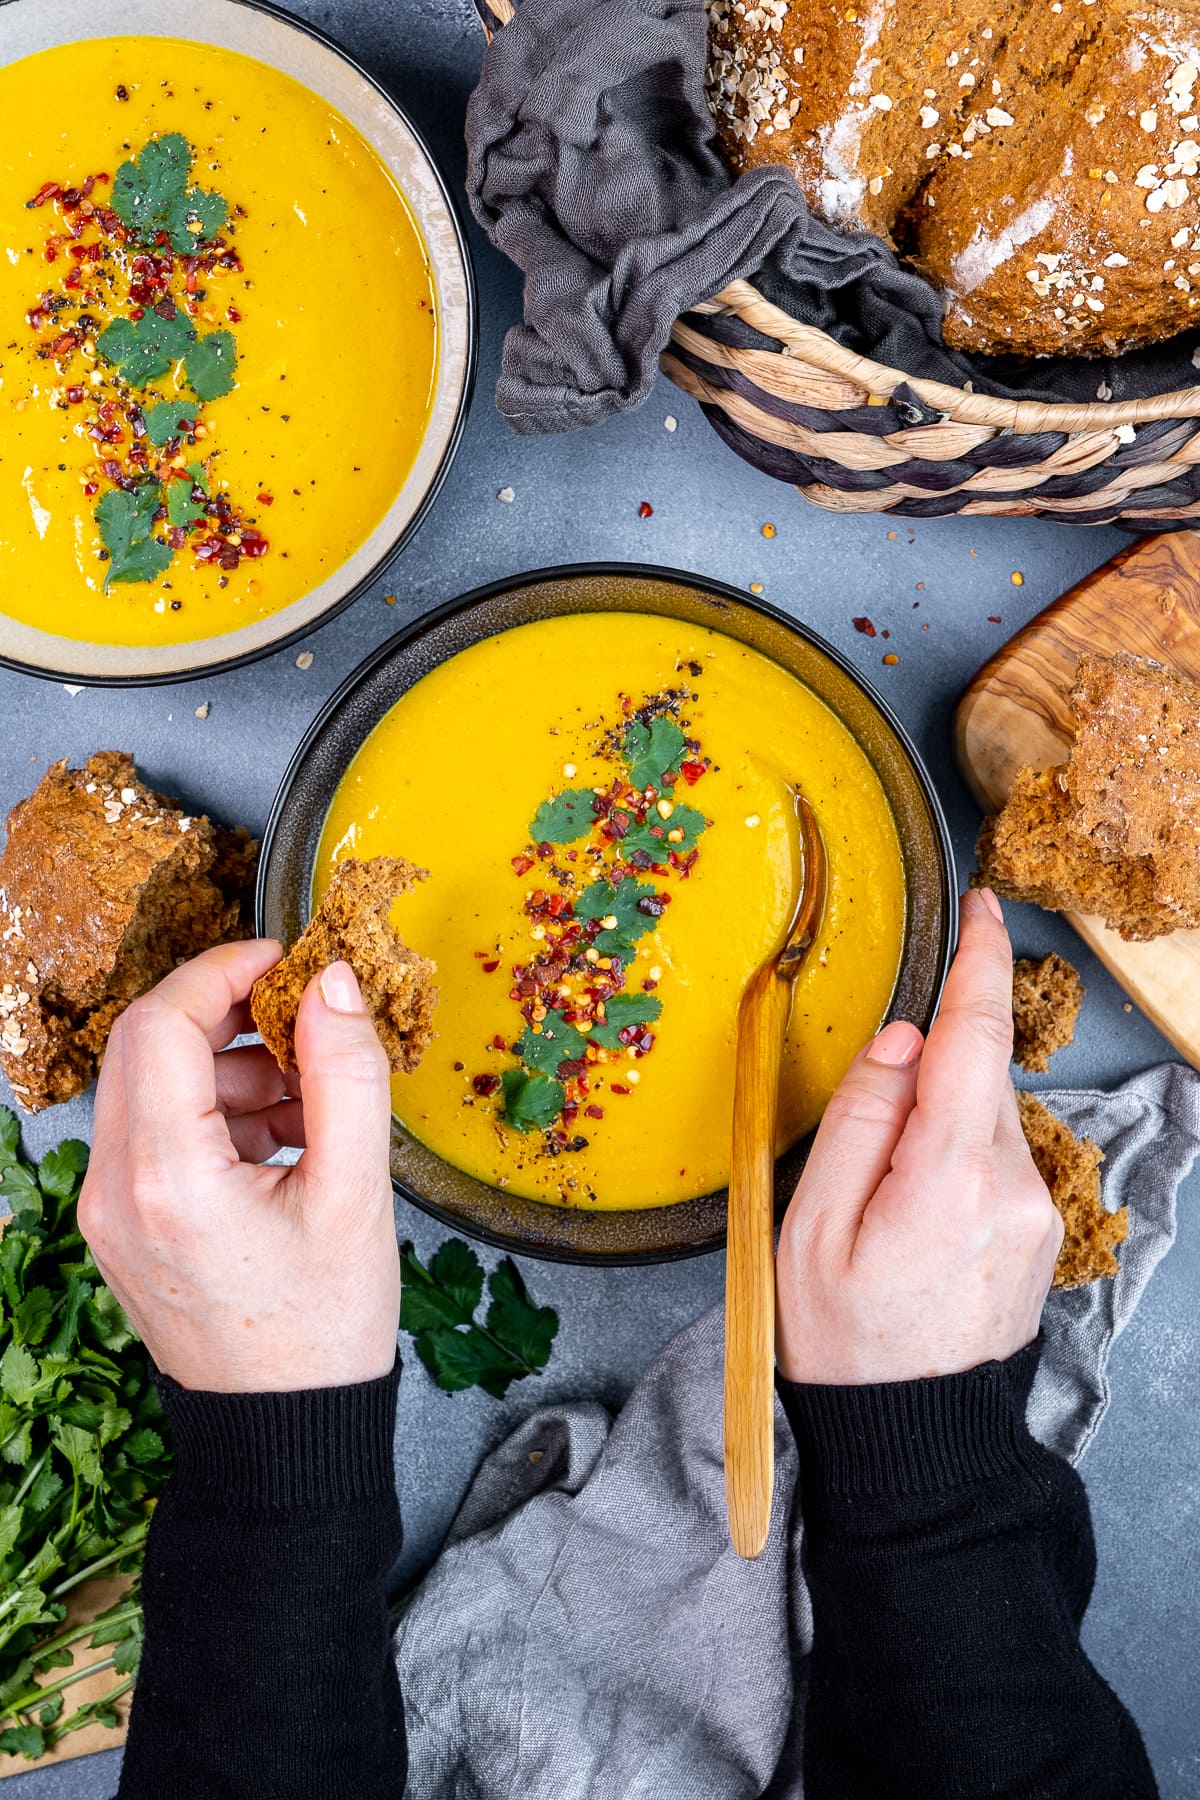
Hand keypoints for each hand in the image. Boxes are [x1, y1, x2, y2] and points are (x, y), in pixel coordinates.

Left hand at [79, 940, 399, 1392]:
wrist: (284, 1434)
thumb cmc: (323, 1328)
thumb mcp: (357, 1193)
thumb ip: (347, 1073)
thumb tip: (334, 980)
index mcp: (166, 1178)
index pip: (160, 1022)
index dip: (222, 970)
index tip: (284, 960)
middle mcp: (114, 1189)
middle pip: (144, 1045)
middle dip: (226, 1014)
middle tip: (302, 1017)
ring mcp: (108, 1211)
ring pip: (149, 1086)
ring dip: (226, 1065)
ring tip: (313, 1098)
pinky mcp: (122, 1226)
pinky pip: (154, 1133)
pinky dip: (214, 1112)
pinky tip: (286, 1137)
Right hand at [776, 888, 1061, 1385]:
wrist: (911, 1437)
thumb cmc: (843, 1338)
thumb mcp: (810, 1226)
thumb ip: (860, 1118)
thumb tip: (903, 1038)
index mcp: (949, 1177)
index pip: (973, 1039)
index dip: (979, 962)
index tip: (982, 907)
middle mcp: (1012, 1185)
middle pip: (974, 1077)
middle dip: (925, 1078)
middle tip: (862, 1159)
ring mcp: (1036, 1211)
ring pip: (986, 1117)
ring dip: (938, 1126)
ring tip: (883, 1207)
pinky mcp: (1041, 1230)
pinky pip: (997, 1158)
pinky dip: (956, 1159)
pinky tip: (915, 1219)